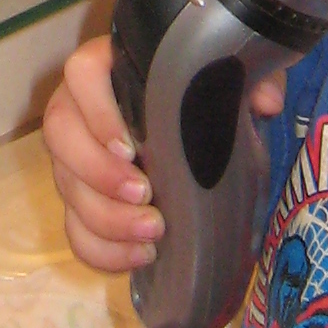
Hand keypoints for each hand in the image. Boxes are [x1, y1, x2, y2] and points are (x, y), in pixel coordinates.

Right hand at [40, 33, 283, 270]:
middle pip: (61, 137)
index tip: (130, 147)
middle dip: (98, 175)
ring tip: (153, 235)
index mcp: (110, 70)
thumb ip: (250, 78)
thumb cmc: (203, 94)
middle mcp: (80, 110)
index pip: (82, 74)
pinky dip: (102, 251)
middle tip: (146, 196)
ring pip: (66, 188)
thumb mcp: (230, 79)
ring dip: (105, 220)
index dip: (97, 111)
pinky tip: (139, 256)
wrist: (195, 130)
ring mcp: (75, 159)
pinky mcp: (81, 201)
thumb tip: (266, 102)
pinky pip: (74, 229)